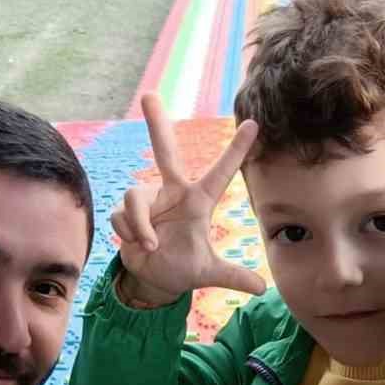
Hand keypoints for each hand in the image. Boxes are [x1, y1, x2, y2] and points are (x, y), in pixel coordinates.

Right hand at [109, 93, 262, 305]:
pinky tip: (139, 246)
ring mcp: (147, 200)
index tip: (254, 125)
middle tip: (149, 94)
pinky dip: (131, 235)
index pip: (222, 172)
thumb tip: (262, 290)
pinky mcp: (126, 211)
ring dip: (141, 227)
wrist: (154, 279)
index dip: (237, 149)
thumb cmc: (184, 268)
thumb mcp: (209, 274)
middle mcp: (172, 193)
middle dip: (156, 123)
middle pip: (164, 151)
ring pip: (135, 198)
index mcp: (198, 201)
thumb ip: (233, 277)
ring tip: (151, 247)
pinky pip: (122, 217)